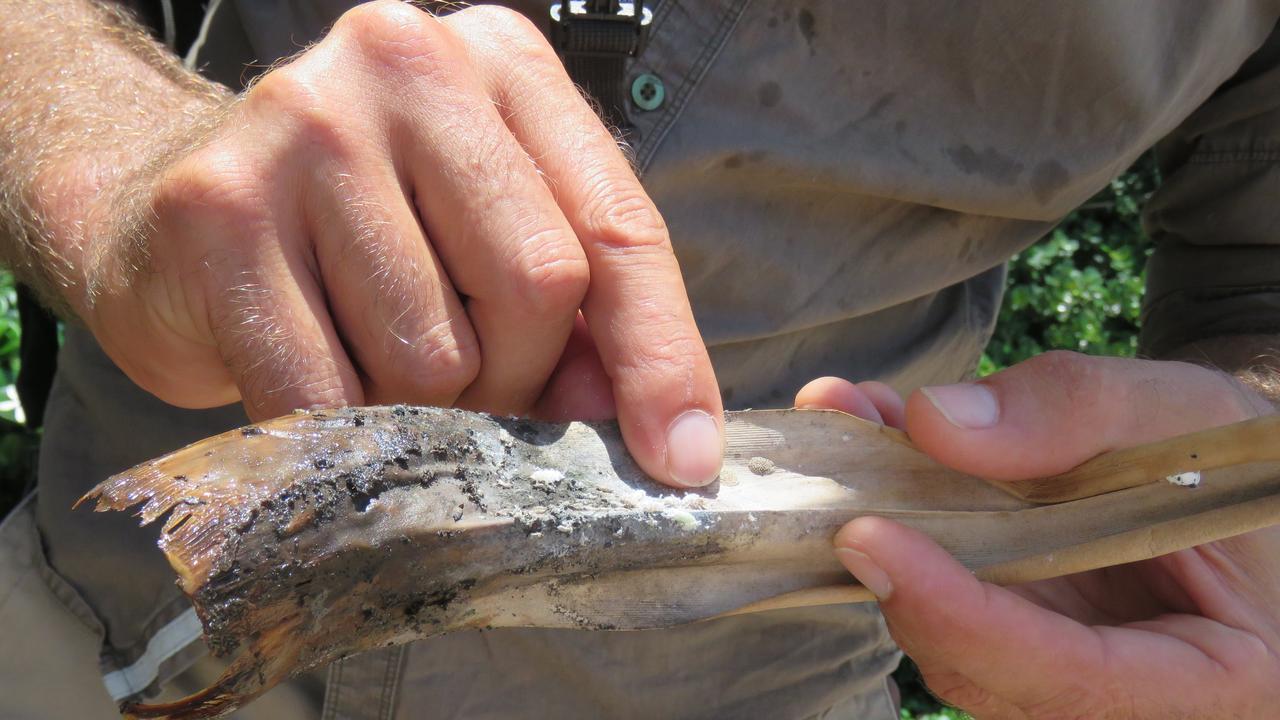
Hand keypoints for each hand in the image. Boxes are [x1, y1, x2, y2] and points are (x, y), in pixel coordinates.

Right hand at [79, 2, 721, 486]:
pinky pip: (324, 394)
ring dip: (420, 408)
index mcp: (503, 64)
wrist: (168, 214)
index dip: (660, 356)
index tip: (679, 457)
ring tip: (372, 364)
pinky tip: (316, 388)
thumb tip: (659, 430)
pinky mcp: (214, 206)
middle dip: (516, 381)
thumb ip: (584, 315)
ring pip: (431, 355)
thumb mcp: (489, 240)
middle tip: (468, 389)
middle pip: (535, 286)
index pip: (618, 228)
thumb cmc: (359, 234)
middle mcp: (407, 63)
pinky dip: (338, 432)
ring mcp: (303, 123)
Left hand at [797, 352, 1279, 717]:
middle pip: (982, 668)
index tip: (871, 538)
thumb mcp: (1180, 410)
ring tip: (852, 422)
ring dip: (888, 532)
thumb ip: (1072, 412)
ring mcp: (1059, 671)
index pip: (1069, 679)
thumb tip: (934, 423)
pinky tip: (882, 444)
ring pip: (946, 637)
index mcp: (1211, 678)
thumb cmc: (1237, 455)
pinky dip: (905, 521)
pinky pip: (942, 598)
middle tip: (835, 458)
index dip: (960, 614)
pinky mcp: (1017, 634)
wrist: (1238, 477)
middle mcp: (1123, 699)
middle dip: (898, 565)